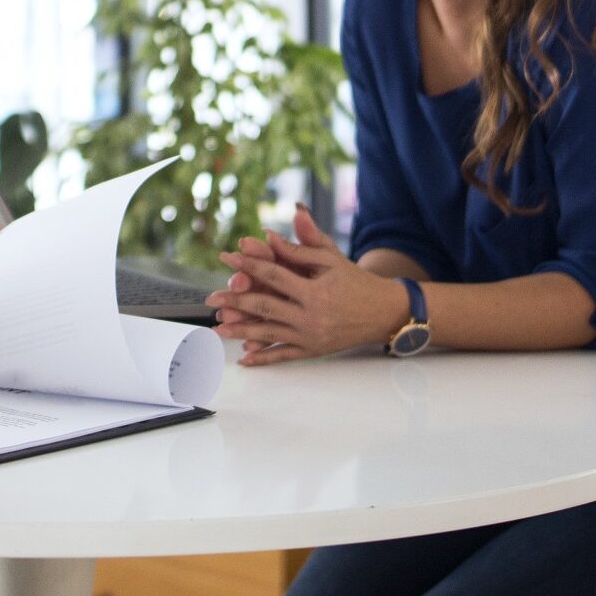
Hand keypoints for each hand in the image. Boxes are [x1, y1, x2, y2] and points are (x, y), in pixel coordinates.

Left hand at [208, 209, 410, 365]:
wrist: (384, 312)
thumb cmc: (356, 281)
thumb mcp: (331, 259)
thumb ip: (300, 246)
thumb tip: (268, 235)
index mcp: (315, 290)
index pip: (274, 274)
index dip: (248, 265)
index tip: (227, 257)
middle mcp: (311, 316)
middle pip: (265, 307)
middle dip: (235, 303)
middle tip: (211, 300)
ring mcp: (310, 336)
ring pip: (269, 334)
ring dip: (240, 332)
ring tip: (217, 329)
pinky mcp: (313, 351)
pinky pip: (283, 356)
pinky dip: (263, 359)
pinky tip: (244, 359)